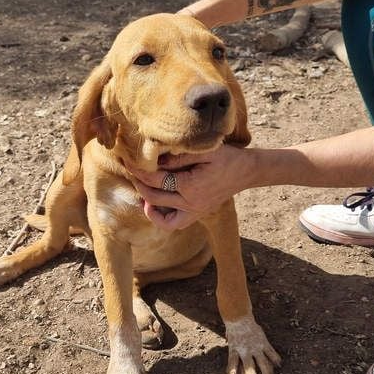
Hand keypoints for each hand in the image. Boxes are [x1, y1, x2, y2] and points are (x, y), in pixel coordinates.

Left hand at [126, 145, 252, 229]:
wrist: (246, 171)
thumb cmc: (227, 157)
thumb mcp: (205, 150)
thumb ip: (179, 155)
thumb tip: (156, 159)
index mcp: (191, 185)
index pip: (155, 179)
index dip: (138, 169)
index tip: (127, 160)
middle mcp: (191, 203)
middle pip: (153, 197)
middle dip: (138, 183)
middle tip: (131, 170)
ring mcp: (194, 211)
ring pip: (161, 217)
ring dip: (147, 204)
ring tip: (142, 189)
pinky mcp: (197, 214)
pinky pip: (174, 224)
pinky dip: (160, 218)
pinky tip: (154, 204)